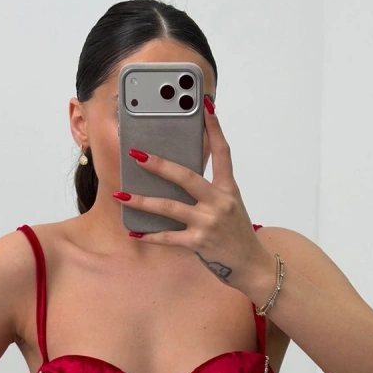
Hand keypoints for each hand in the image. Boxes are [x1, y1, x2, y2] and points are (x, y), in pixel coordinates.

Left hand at [114, 97, 272, 292]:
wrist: (251, 265)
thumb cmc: (237, 233)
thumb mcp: (230, 205)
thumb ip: (210, 189)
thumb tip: (180, 174)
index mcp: (228, 189)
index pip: (223, 152)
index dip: (214, 128)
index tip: (205, 107)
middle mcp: (219, 202)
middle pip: (186, 177)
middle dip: (159, 165)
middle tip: (137, 154)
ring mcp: (208, 223)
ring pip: (169, 207)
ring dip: (142, 201)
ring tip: (121, 194)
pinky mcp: (199, 243)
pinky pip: (169, 237)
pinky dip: (150, 236)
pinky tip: (134, 233)